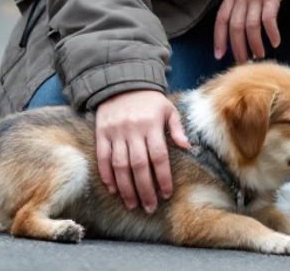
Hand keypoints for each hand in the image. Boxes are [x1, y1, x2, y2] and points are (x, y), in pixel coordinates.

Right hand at [95, 89, 191, 212]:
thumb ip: (177, 128)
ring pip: (120, 166)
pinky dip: (107, 176)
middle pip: (139, 165)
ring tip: (132, 204)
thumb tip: (188, 147)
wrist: (122, 82)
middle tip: (149, 206)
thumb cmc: (149, 100)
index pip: (159, 156)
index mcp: (152, 125)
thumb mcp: (168, 109)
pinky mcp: (101, 134)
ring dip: (126, 188)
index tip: (166, 193)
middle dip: (145, 189)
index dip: (162, 177)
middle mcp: (133, 130)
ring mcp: (115, 133)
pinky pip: (103, 158)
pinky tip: (114, 190)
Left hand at [213, 0, 289, 62]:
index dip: (219, 39)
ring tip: (260, 55)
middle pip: (236, 28)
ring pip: (251, 27)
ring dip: (255, 44)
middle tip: (244, 61)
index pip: (221, 19)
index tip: (219, 55)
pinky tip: (276, 42)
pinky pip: (269, 20)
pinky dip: (272, 33)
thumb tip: (239, 22)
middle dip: (239, 48)